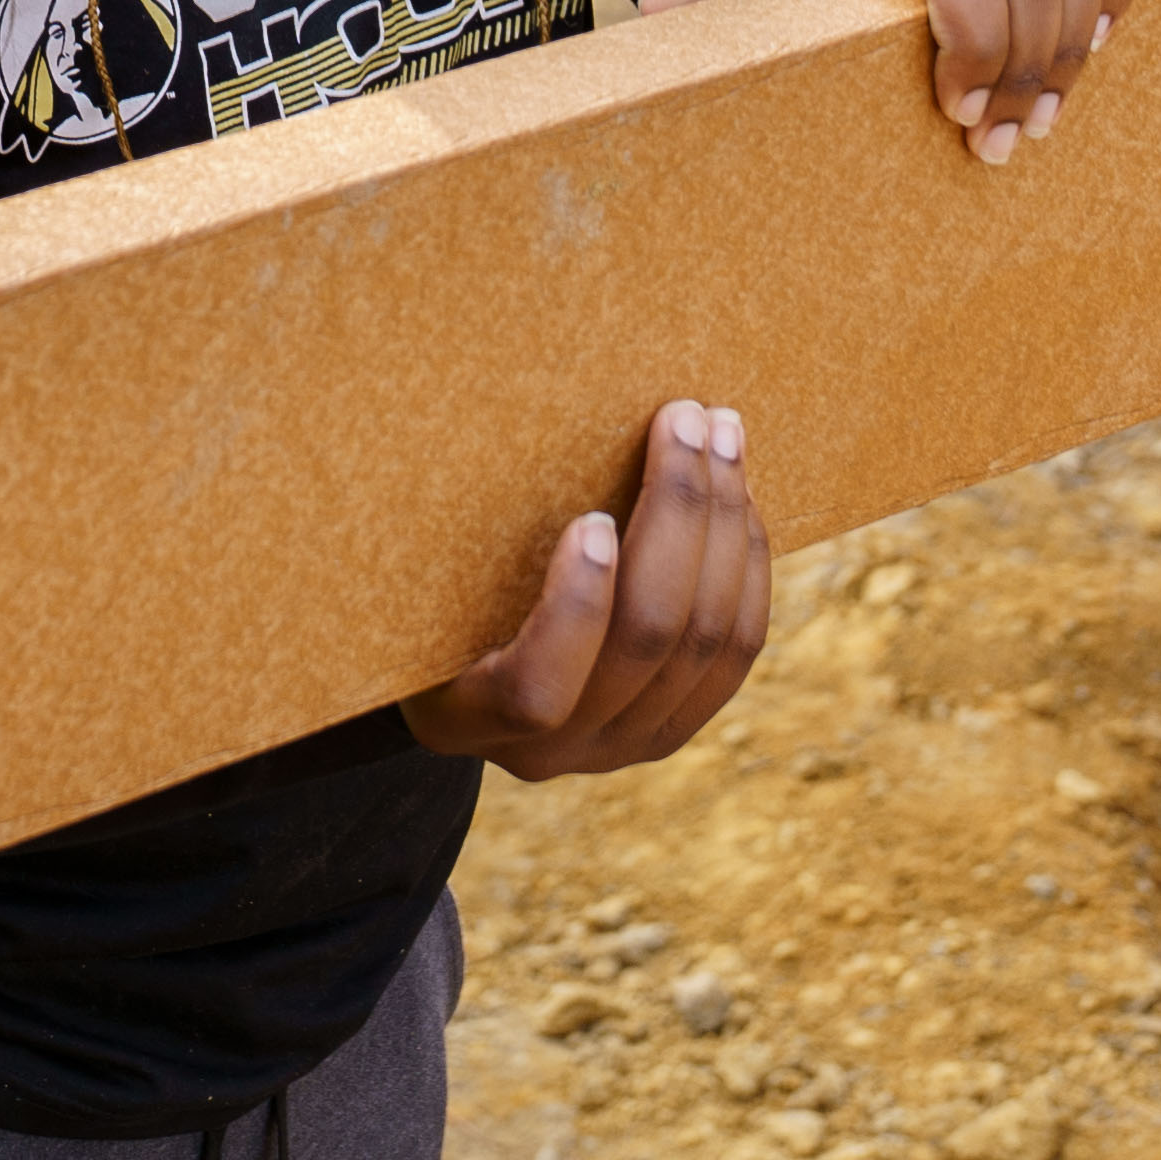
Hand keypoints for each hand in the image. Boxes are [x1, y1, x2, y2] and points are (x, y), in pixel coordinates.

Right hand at [403, 398, 769, 779]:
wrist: (468, 674)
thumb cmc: (427, 599)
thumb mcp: (413, 585)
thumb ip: (447, 540)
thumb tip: (485, 406)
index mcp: (465, 719)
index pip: (535, 691)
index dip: (576, 608)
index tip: (591, 518)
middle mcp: (550, 753)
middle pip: (647, 640)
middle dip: (679, 514)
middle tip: (686, 417)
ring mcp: (622, 747)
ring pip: (707, 640)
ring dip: (724, 524)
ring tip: (722, 434)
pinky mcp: (676, 726)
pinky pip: (737, 652)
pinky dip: (747, 566)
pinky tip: (741, 498)